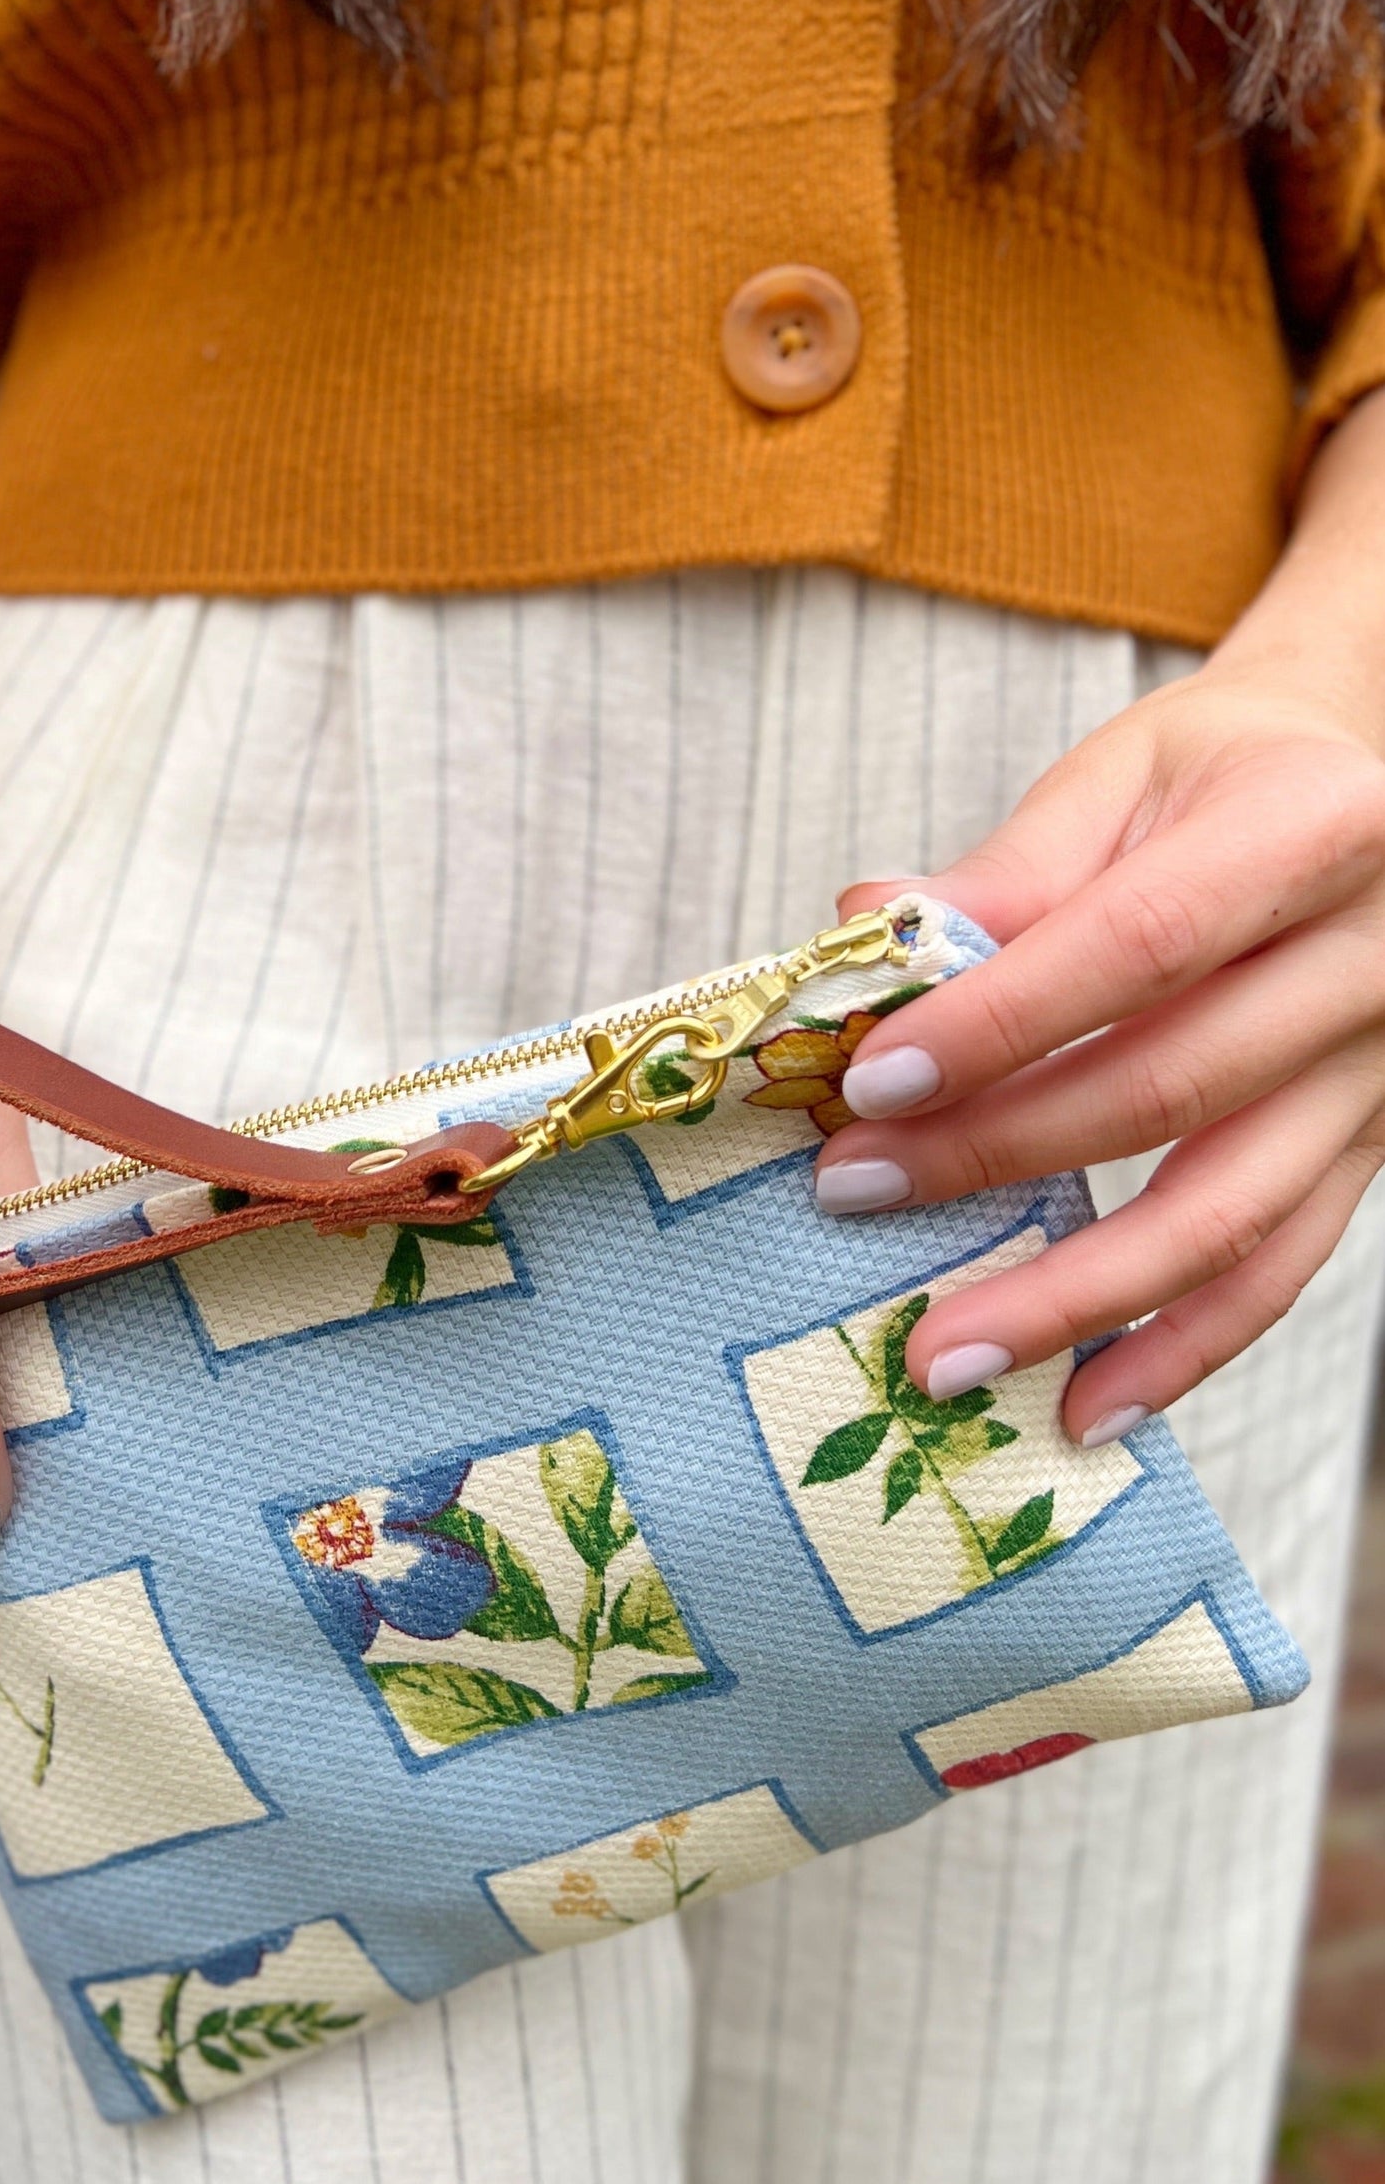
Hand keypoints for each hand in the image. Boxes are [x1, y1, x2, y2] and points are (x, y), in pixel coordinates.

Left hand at [813, 657, 1384, 1443]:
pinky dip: (1181, 1349)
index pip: (1137, 945)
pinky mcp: (1374, 1151)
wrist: (1364, 786)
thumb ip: (1002, 872)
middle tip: (852, 1197)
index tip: (871, 1084)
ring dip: (1078, 1298)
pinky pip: (1280, 1268)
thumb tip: (860, 934)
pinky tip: (1084, 1407)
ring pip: (1230, 1212)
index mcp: (1317, 827)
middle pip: (1174, 1086)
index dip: (999, 1023)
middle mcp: (1381, 958)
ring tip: (944, 1356)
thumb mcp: (1120, 778)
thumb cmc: (1222, 776)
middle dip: (996, 1156)